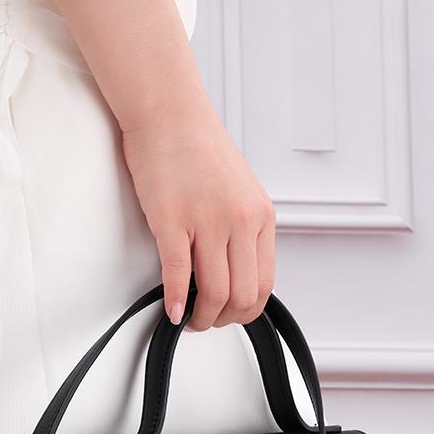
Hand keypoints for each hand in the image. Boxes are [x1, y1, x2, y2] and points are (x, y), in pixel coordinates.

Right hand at [121, 98, 275, 330]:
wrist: (168, 111)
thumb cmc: (197, 147)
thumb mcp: (238, 190)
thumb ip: (242, 229)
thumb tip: (234, 270)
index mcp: (261, 215)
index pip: (265, 284)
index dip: (245, 310)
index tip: (228, 315)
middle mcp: (240, 220)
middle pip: (242, 295)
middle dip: (223, 320)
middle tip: (205, 321)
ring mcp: (208, 221)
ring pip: (215, 293)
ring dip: (200, 317)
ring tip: (187, 317)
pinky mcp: (172, 221)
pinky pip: (178, 275)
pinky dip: (175, 301)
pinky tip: (170, 310)